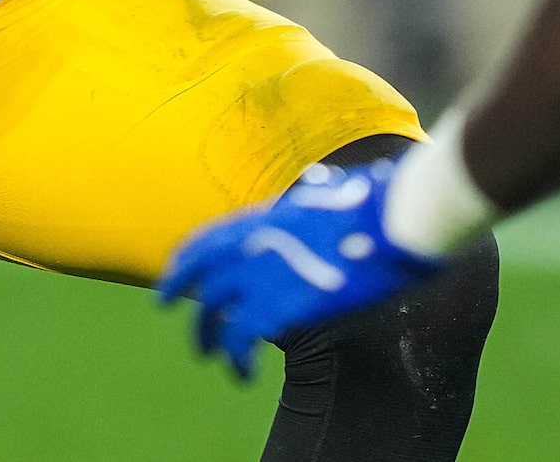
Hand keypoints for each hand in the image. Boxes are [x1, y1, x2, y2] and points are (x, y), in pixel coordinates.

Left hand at [156, 158, 443, 380]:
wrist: (387, 221)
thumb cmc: (372, 204)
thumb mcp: (331, 192)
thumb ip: (312, 198)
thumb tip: (320, 186)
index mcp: (262, 218)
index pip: (204, 242)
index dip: (182, 265)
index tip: (172, 281)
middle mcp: (249, 245)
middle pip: (200, 281)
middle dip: (183, 301)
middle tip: (174, 314)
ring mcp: (259, 276)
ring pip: (211, 314)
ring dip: (206, 337)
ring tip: (208, 355)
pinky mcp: (275, 307)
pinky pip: (239, 340)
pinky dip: (236, 360)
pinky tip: (244, 374)